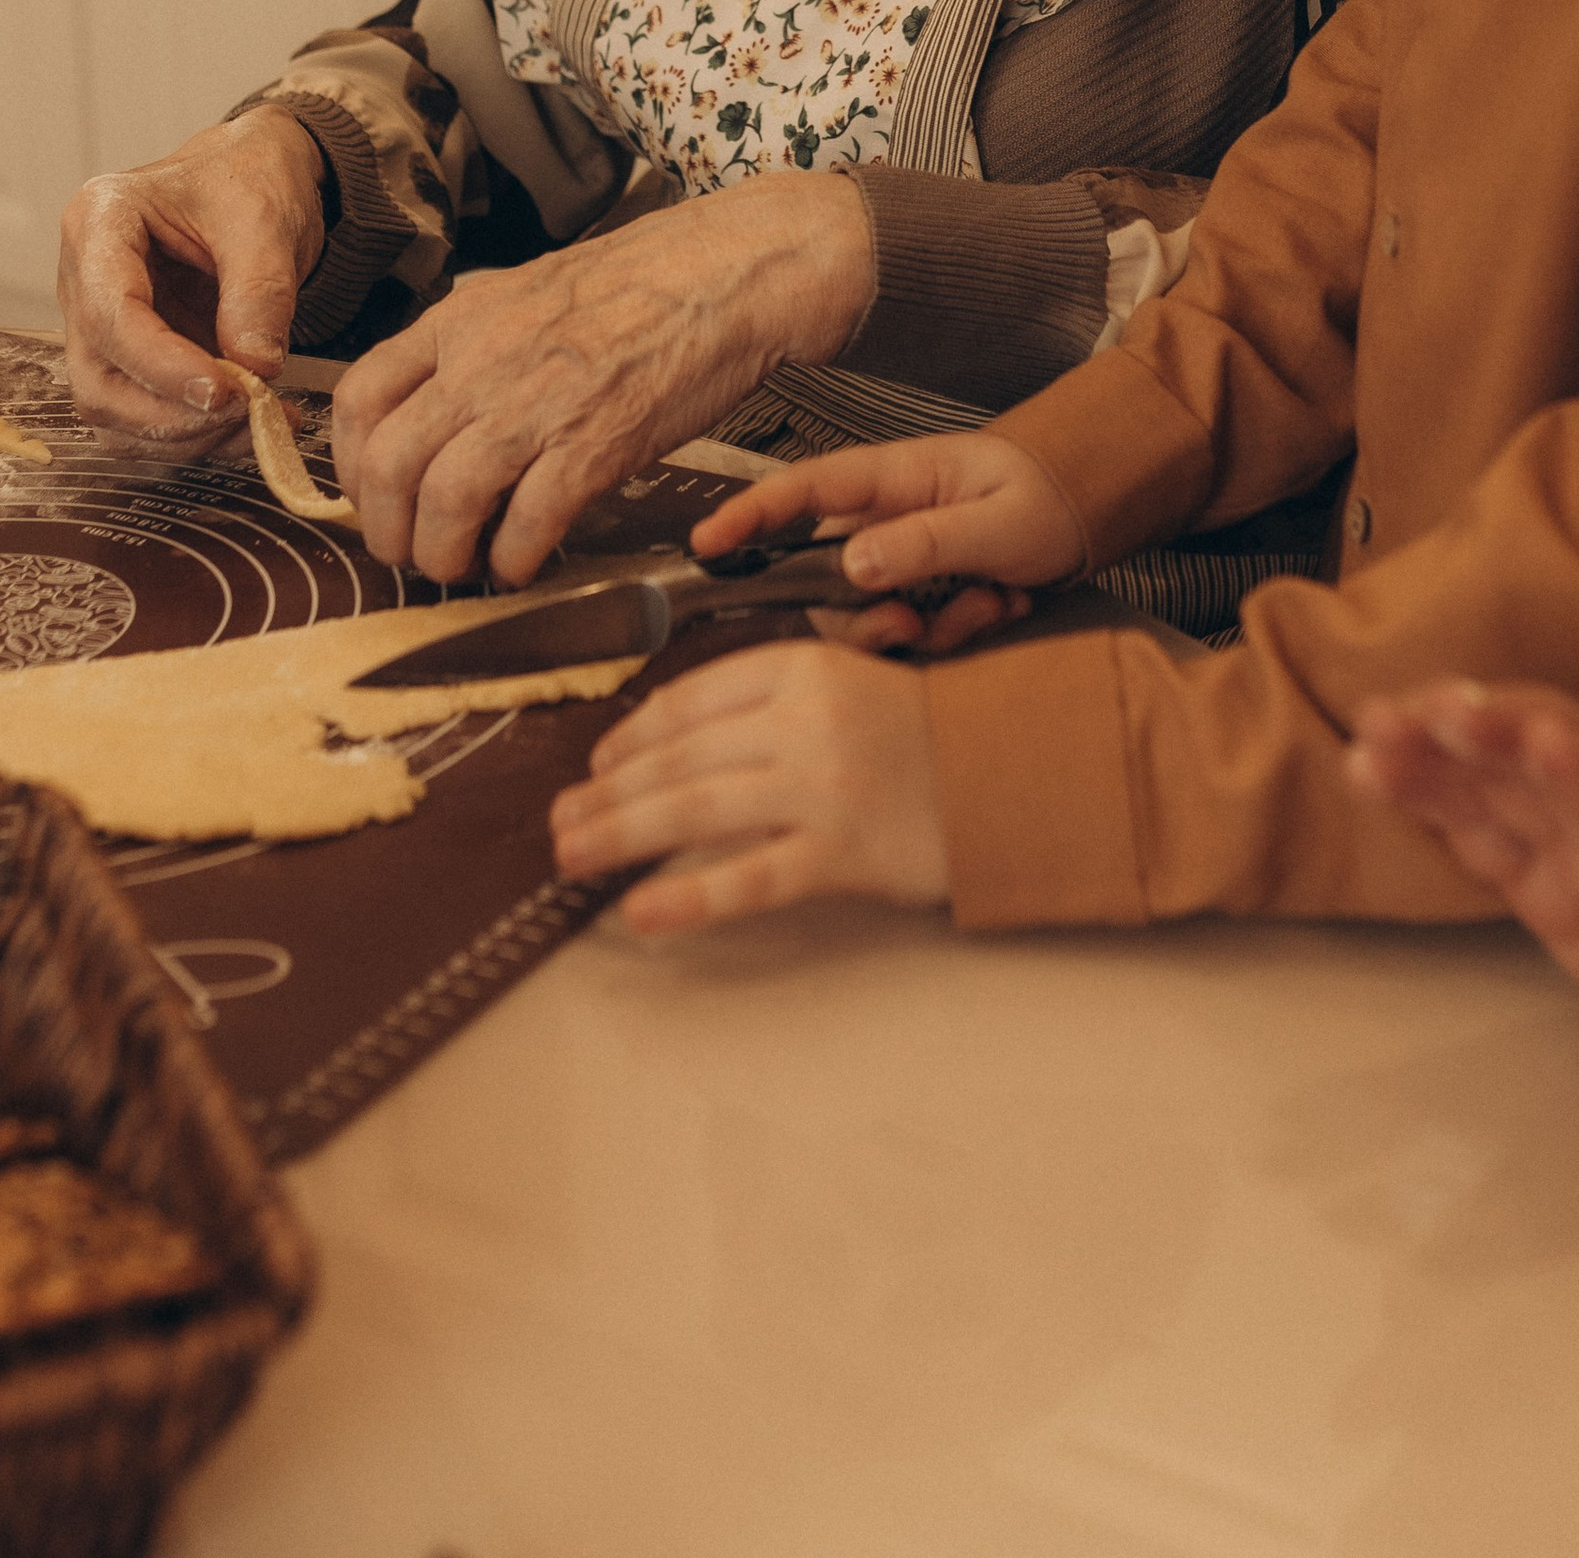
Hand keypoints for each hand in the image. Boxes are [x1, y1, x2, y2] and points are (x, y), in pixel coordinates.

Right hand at [57, 108, 325, 443]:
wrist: (255, 177)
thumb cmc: (248, 177)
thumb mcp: (264, 217)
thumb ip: (260, 291)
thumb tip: (255, 368)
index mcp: (100, 220)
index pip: (109, 312)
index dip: (161, 365)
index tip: (224, 392)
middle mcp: (82, 278)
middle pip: (96, 377)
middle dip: (169, 413)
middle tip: (247, 411)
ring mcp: (98, 324)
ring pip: (111, 410)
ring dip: (182, 435)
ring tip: (259, 421)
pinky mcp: (126, 357)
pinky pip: (140, 418)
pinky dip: (192, 436)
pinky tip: (247, 424)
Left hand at [331, 171, 875, 583]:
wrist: (730, 271)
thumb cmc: (640, 285)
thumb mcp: (529, 293)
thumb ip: (473, 347)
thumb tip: (432, 413)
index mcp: (461, 319)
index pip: (357, 399)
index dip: (352, 468)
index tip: (376, 499)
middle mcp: (484, 358)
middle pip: (388, 466)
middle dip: (389, 533)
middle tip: (414, 554)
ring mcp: (539, 401)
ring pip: (445, 503)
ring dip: (444, 557)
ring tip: (466, 568)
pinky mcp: (598, 443)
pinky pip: (528, 523)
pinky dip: (515, 560)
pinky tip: (527, 562)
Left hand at [549, 640, 948, 932]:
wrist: (1018, 773)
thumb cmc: (928, 732)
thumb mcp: (847, 684)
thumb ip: (771, 703)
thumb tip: (673, 743)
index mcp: (801, 667)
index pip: (689, 700)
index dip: (631, 736)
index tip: (597, 764)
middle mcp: (803, 720)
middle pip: (678, 758)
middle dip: (606, 793)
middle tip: (560, 820)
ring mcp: (821, 788)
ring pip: (694, 811)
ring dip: (620, 835)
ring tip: (572, 856)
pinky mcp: (841, 853)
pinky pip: (748, 878)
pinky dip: (688, 897)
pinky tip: (642, 910)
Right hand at [688, 429, 1088, 652]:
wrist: (1099, 505)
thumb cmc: (1051, 494)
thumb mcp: (998, 522)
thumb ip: (925, 544)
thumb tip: (850, 569)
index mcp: (894, 479)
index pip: (803, 491)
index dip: (748, 515)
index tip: (705, 544)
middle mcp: (887, 518)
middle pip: (828, 582)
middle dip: (868, 618)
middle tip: (915, 623)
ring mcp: (907, 556)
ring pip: (873, 617)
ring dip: (932, 626)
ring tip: (995, 600)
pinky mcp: (929, 589)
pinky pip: (916, 633)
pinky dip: (960, 630)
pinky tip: (1007, 603)